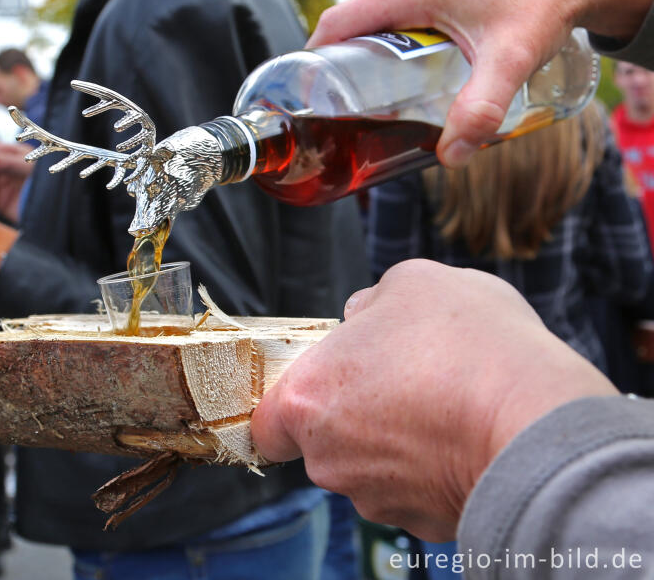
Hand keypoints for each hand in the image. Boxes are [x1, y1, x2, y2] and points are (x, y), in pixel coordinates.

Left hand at [250, 259, 617, 540]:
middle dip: (358, 414)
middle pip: (325, 440)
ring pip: (372, 467)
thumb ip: (370, 304)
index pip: (268, 420)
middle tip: (404, 379)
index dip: (294, 401)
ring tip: (447, 403)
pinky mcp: (423, 524)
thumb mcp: (413, 283)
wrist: (538, 421)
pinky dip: (435, 469)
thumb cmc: (466, 345)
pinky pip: (417, 491)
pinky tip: (468, 435)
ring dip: (399, 441)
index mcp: (306, 400)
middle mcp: (328, 461)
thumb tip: (361, 318)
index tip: (328, 382)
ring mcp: (375, 499)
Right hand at [309, 0, 653, 165]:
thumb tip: (449, 157)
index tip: (308, 100)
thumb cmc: (543, 4)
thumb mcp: (510, 61)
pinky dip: (384, 45)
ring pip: (372, 24)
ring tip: (368, 104)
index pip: (335, 25)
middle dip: (339, 71)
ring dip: (364, 60)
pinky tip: (400, 78)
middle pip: (349, 28)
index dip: (312, 62)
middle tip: (342, 115)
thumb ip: (481, 110)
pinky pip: (391, 17)